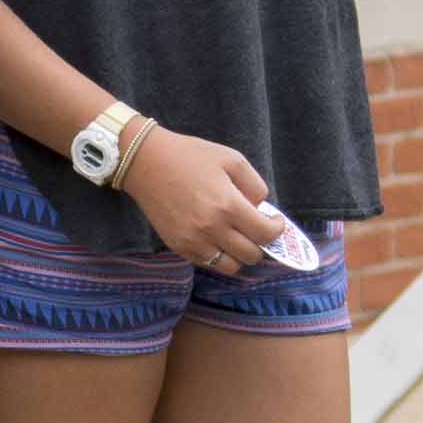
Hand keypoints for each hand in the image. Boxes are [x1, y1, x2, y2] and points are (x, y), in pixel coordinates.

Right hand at [121, 128, 286, 276]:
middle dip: (261, 243)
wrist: (145, 162)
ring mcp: (193, 241)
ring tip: (237, 237)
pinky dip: (219, 255)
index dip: (276, 229)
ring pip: (231, 266)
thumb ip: (254, 185)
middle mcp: (212, 229)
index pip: (265, 234)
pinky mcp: (179, 246)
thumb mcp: (231, 159)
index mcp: (228, 205)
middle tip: (256, 228)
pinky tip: (217, 238)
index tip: (274, 221)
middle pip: (251, 255)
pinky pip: (209, 263)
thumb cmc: (190, 156)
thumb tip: (262, 208)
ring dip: (239, 254)